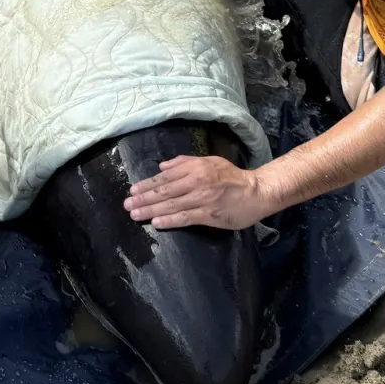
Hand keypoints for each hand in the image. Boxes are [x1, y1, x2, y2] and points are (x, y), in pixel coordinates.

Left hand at [125, 154, 272, 230]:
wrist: (257, 191)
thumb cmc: (232, 177)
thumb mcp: (209, 161)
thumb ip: (185, 162)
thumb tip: (162, 166)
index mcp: (196, 168)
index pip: (166, 177)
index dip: (148, 184)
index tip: (133, 190)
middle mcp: (197, 182)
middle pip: (165, 191)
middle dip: (144, 198)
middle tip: (127, 204)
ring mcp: (203, 199)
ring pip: (171, 205)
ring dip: (151, 210)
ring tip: (135, 214)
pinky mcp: (209, 215)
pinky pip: (186, 218)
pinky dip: (170, 220)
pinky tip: (156, 223)